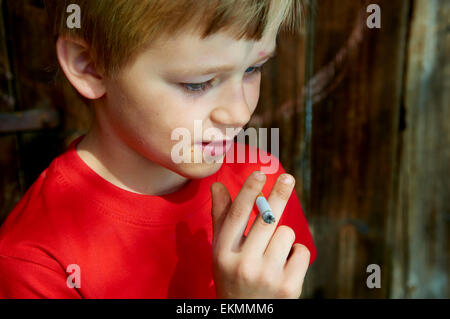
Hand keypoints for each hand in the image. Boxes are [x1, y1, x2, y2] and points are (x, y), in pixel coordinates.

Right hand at [210, 171, 310, 297]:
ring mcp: (267, 277)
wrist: (244, 316)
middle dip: (279, 194)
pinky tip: (285, 265)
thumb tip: (217, 185)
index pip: (237, 215)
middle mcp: (243, 265)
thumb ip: (221, 218)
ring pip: (286, 233)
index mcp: (223, 253)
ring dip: (283, 236)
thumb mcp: (220, 252)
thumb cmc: (232, 276)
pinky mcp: (289, 288)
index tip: (259, 173)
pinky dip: (296, 253)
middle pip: (267, 219)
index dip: (249, 191)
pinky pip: (301, 251)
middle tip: (288, 178)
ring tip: (273, 252)